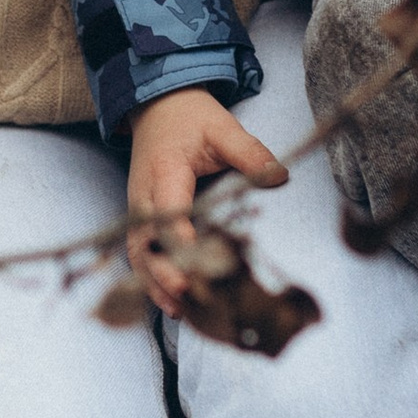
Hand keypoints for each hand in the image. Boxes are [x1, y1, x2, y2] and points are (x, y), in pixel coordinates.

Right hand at [124, 89, 287, 315]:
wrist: (158, 106)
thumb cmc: (191, 118)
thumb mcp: (223, 129)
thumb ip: (250, 154)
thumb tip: (280, 177)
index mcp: (164, 171)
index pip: (169, 212)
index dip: (181, 240)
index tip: (197, 265)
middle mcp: (143, 195)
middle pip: (146, 240)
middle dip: (163, 271)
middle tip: (186, 297)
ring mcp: (137, 209)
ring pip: (138, 253)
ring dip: (154, 282)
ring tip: (178, 311)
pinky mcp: (139, 218)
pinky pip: (140, 252)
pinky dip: (151, 278)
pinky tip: (170, 303)